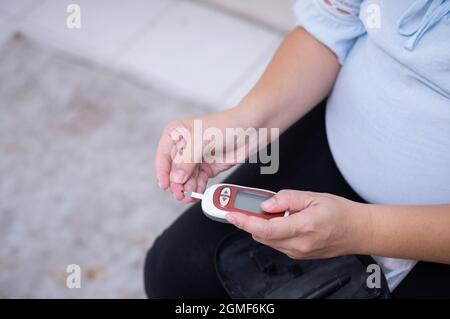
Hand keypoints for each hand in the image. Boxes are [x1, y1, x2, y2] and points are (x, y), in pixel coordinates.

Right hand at [155, 115, 233, 202]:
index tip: (164, 185)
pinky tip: (197, 193)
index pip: (164, 156)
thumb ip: (187, 160)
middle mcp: (185, 147)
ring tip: (189, 196)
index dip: (163, 172)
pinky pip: (199, 181)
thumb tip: (176, 177)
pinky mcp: (209, 167)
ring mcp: (196, 158)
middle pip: (174, 170)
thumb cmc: (227, 124)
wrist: (252, 129)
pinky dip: (197, 188)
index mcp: (177, 133)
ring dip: (187, 188)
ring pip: (186, 178)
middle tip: (180, 194)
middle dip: (177, 183)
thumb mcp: (202, 140)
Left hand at [225, 190, 371, 258]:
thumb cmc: (340, 213)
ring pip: (267, 240)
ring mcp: (298, 252)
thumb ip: (287, 198)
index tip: (231, 214)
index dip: (244, 221)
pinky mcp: (299, 255)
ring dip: (261, 227)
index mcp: (302, 228)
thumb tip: (267, 203)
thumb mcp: (314, 197)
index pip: (265, 228)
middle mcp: (299, 245)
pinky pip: (277, 244)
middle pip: (261, 236)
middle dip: (249, 221)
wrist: (358, 231)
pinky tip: (280, 221)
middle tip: (244, 207)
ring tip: (268, 211)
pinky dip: (272, 232)